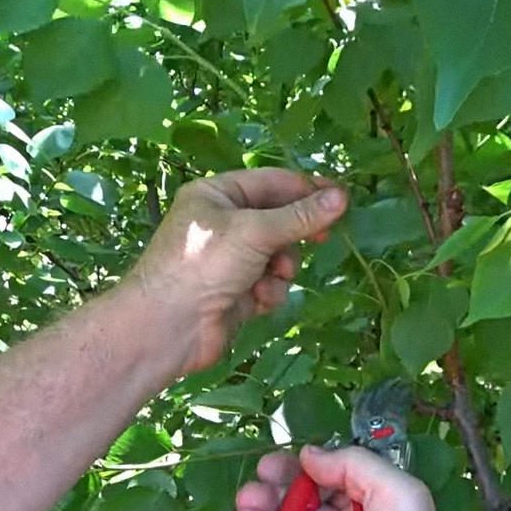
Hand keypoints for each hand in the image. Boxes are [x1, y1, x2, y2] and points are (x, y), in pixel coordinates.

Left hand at [130, 168, 346, 372]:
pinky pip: (270, 282)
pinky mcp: (237, 291)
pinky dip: (270, 290)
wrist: (168, 327)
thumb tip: (342, 197)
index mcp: (217, 194)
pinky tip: (259, 299)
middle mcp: (223, 223)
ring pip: (279, 254)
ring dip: (283, 267)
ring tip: (274, 276)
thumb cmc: (205, 264)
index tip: (342, 198)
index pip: (272, 182)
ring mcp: (230, 259)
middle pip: (278, 219)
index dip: (308, 189)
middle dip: (295, 234)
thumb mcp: (256, 231)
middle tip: (323, 237)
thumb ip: (300, 216)